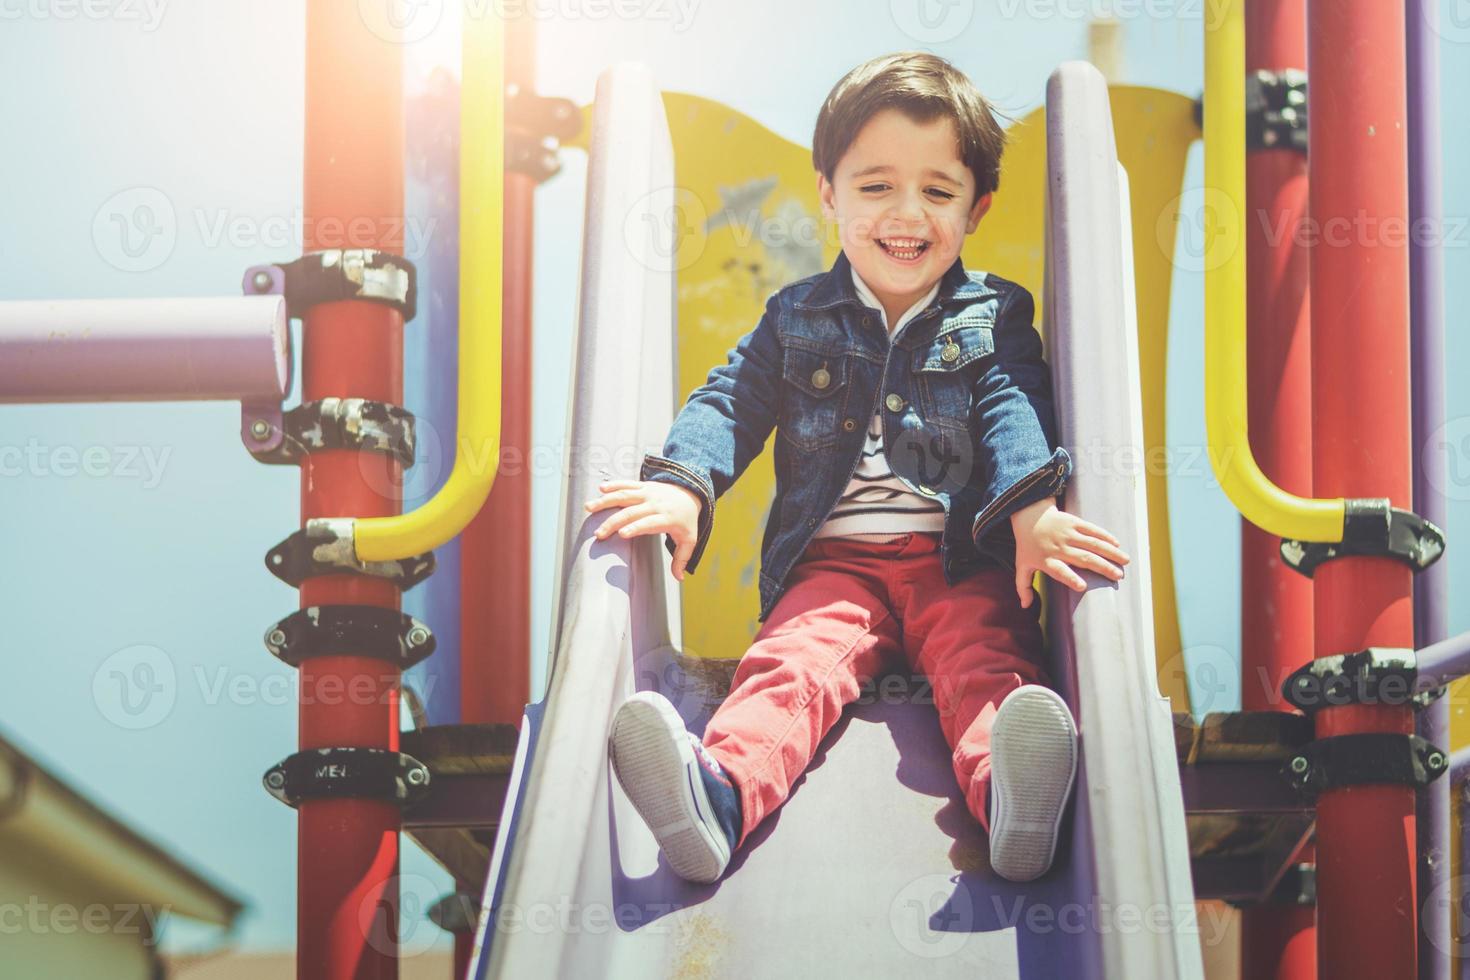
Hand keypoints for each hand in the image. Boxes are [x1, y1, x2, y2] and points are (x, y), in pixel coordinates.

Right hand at [584, 479, 702, 580]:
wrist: (691, 493)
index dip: (635, 527)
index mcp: (666, 518)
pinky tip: (600, 489)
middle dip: (613, 522)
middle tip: (599, 533)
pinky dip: (614, 485)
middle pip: (631, 512)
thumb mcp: (689, 540)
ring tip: (588, 508)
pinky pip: (627, 484)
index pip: (649, 523)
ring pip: (625, 496)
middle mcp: (655, 504)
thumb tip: (679, 578)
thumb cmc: (686, 520)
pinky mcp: (643, 486)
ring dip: (606, 501)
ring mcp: (648, 493)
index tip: (621, 534)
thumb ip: (682, 559)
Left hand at [1009, 498, 1129, 607]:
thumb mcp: (1021, 566)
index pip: (1058, 571)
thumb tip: (1024, 607)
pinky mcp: (1074, 522)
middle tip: (1118, 575)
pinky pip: (1092, 529)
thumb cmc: (1027, 546)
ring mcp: (1067, 534)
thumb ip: (1023, 586)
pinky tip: (1117, 544)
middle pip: (1083, 558)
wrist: (1029, 516)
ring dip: (1110, 552)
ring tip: (1125, 561)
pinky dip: (1105, 536)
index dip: (1070, 578)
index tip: (1082, 586)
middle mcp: (1059, 547)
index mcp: (1046, 560)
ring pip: (1092, 543)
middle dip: (1102, 567)